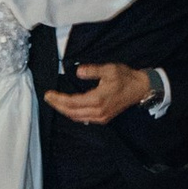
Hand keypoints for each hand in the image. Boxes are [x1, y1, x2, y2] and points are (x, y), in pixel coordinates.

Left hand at [42, 59, 158, 125]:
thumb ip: (92, 70)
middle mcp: (98, 112)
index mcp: (98, 100)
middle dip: (58, 106)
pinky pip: (83, 119)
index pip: (72, 102)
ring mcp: (101, 117)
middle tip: (48, 98)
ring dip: (64, 111)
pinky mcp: (103, 118)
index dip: (58, 99)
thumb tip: (77, 71)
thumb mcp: (109, 69)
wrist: (140, 88)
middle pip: (71, 112)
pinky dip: (73, 114)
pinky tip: (68, 108)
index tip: (48, 94)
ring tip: (55, 102)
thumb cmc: (125, 77)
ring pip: (76, 117)